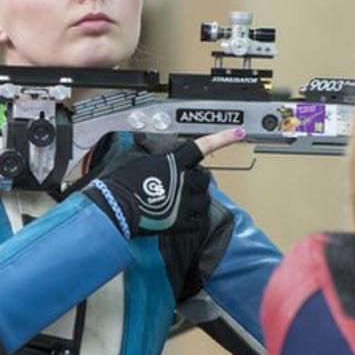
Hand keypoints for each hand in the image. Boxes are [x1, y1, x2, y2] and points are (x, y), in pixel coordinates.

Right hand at [84, 128, 244, 236]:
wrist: (116, 209)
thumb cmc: (122, 183)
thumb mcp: (137, 160)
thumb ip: (154, 156)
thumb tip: (156, 154)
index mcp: (174, 162)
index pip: (202, 146)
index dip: (222, 139)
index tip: (239, 133)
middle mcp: (184, 181)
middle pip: (204, 178)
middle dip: (195, 180)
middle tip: (180, 185)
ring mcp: (186, 203)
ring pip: (203, 199)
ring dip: (194, 199)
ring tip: (176, 202)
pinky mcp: (184, 222)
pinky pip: (197, 220)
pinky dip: (190, 219)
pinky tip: (176, 216)